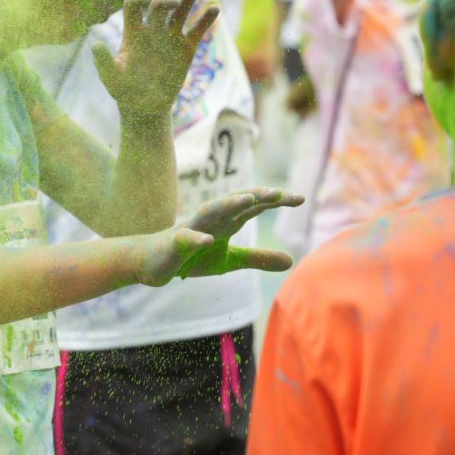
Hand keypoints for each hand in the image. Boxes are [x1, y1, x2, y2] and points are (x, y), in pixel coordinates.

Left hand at [94, 0, 219, 120]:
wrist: (145, 106)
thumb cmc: (124, 90)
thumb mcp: (111, 77)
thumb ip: (104, 62)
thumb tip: (95, 45)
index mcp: (133, 32)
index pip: (133, 5)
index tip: (144, 0)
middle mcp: (153, 30)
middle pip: (159, 4)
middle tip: (172, 3)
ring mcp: (171, 38)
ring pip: (181, 12)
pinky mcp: (186, 49)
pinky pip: (197, 30)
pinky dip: (206, 19)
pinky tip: (215, 9)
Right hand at [136, 189, 302, 285]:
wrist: (153, 262)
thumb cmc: (193, 256)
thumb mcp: (230, 259)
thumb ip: (258, 258)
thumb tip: (291, 261)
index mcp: (227, 221)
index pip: (254, 206)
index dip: (275, 201)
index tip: (300, 198)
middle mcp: (212, 219)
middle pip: (236, 202)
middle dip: (256, 195)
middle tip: (279, 192)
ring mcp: (193, 228)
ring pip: (211, 211)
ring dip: (228, 204)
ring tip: (247, 200)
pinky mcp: (175, 243)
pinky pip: (187, 238)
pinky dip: (197, 238)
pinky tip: (209, 240)